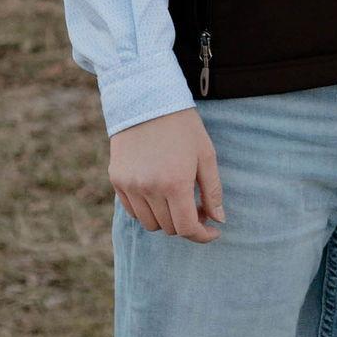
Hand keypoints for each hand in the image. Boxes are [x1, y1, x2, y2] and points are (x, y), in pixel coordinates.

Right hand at [109, 107, 224, 239]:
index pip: (188, 228)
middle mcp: (149, 188)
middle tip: (198, 207)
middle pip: (170, 228)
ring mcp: (130, 186)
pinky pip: (133, 211)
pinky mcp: (117, 181)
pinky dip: (148, 211)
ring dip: (167, 219)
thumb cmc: (183, 126)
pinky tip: (159, 194)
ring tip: (178, 199)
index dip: (202, 236)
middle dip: (188, 223)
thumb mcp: (206, 155)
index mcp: (175, 183)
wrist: (146, 100)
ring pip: (150, 223)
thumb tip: (219, 220)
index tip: (213, 232)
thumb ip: (212, 191)